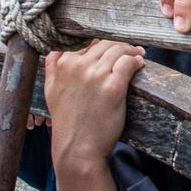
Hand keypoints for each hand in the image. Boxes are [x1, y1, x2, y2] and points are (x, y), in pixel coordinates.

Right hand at [43, 39, 143, 165]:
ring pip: (117, 50)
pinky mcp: (113, 86)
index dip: (100, 44)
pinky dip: (136, 60)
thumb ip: (52, 67)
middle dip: (119, 45)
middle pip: (104, 44)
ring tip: (138, 54)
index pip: (86, 42)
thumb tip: (59, 50)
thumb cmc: (66, 121)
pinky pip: (128, 63)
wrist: (77, 147)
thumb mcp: (51, 91)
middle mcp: (77, 66)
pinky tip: (140, 63)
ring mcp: (96, 75)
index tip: (110, 48)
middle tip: (130, 50)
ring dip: (131, 50)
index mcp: (62, 64)